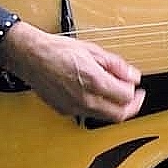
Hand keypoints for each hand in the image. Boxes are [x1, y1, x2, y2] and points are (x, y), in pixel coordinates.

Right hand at [0, 20, 144, 122]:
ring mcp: (73, 107)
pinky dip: (98, 108)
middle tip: (135, 97)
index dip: (136, 92)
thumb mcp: (93, 50)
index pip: (126, 97)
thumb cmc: (57, 50)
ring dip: (115, 109)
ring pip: (103, 117)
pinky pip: (88, 114)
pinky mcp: (64, 111)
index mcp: (94, 81)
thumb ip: (116, 65)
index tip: (137, 87)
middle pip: (118, 115)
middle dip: (131, 107)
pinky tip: (97, 95)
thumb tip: (132, 76)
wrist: (30, 56)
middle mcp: (84, 99)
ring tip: (116, 94)